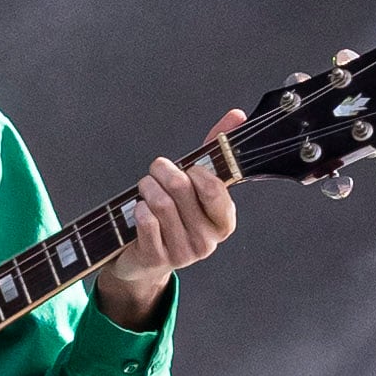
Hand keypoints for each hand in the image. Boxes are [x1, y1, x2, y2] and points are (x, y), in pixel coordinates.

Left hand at [96, 109, 244, 328]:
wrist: (145, 258)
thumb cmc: (173, 216)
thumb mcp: (196, 185)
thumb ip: (216, 151)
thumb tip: (237, 116)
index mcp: (223, 222)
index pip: (217, 191)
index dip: (198, 173)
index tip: (189, 168)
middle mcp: (206, 241)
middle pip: (182, 190)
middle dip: (164, 171)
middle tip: (157, 168)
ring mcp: (182, 253)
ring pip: (162, 204)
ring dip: (148, 187)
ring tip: (146, 187)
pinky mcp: (157, 259)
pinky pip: (146, 221)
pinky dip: (138, 208)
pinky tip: (138, 209)